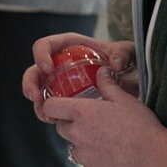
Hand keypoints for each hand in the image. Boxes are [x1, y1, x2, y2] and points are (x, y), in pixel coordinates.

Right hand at [22, 33, 136, 113]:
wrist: (135, 86)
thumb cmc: (129, 64)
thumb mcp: (130, 54)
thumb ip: (124, 52)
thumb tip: (114, 63)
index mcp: (71, 47)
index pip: (46, 45)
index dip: (41, 54)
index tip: (48, 68)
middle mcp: (62, 64)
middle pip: (36, 70)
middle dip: (30, 83)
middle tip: (36, 97)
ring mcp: (62, 84)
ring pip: (40, 91)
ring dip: (37, 103)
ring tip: (45, 115)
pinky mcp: (66, 101)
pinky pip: (51, 106)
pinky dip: (48, 114)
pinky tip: (53, 121)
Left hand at [34, 80, 162, 166]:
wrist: (152, 156)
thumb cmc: (140, 125)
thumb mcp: (124, 99)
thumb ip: (107, 84)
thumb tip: (101, 71)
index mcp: (81, 113)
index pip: (50, 107)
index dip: (54, 105)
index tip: (61, 106)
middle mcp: (77, 134)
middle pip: (61, 128)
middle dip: (70, 124)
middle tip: (90, 123)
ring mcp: (83, 156)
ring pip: (73, 148)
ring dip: (83, 144)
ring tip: (105, 141)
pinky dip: (95, 163)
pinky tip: (112, 158)